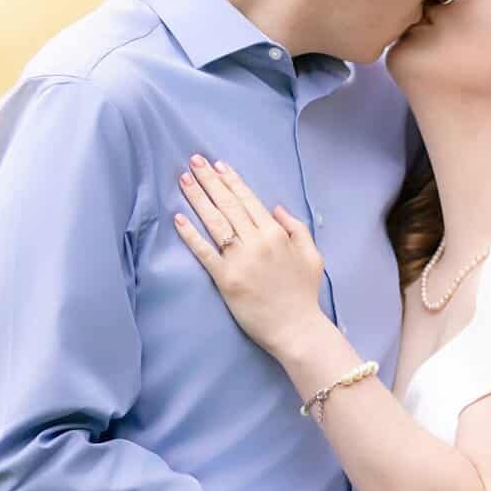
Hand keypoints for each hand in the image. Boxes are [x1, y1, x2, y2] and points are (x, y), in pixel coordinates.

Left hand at [174, 155, 324, 355]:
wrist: (297, 329)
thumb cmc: (304, 294)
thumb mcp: (312, 255)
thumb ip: (296, 228)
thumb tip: (275, 208)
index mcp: (276, 234)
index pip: (249, 200)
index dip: (232, 181)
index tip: (218, 165)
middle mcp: (256, 242)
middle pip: (229, 205)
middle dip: (210, 181)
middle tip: (194, 161)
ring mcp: (239, 260)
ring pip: (215, 222)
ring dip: (198, 198)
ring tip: (184, 180)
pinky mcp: (225, 280)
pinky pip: (204, 252)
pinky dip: (190, 234)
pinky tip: (178, 218)